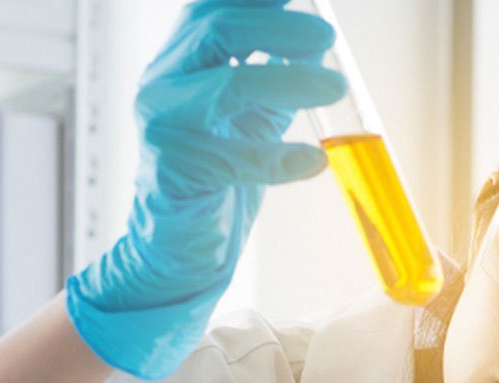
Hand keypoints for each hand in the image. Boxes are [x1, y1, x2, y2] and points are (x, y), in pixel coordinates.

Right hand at [65, 0, 346, 378]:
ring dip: (287, 81)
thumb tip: (319, 37)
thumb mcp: (250, 111)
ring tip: (334, 87)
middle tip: (327, 37)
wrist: (179, 243)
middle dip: (278, 25)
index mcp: (183, 60)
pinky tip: (313, 161)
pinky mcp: (173, 175)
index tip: (308, 1)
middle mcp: (164, 83)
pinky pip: (232, 162)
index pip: (213, 6)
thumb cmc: (217, 171)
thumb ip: (276, 72)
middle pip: (216, 28)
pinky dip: (279, 158)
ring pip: (225, 87)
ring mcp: (163, 127)